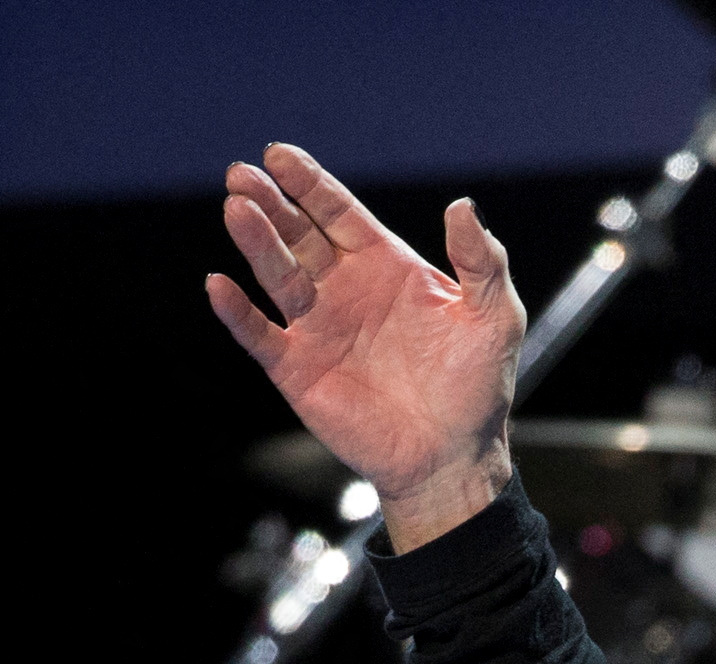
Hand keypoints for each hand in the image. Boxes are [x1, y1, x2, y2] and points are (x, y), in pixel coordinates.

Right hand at [207, 145, 523, 550]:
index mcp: (385, 267)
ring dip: (255, 244)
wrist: (455, 457)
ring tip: (237, 210)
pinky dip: (238, 313)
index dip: (309, 185)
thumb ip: (483, 262)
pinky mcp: (298, 370)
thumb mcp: (495, 319)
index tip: (280, 155)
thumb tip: (463, 205)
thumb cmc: (477, 387)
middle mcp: (344, 290)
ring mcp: (318, 328)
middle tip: (242, 175)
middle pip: (298, 236)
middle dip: (271, 204)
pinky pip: (261, 335)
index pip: (338, 214)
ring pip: (277, 275)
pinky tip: (220, 285)